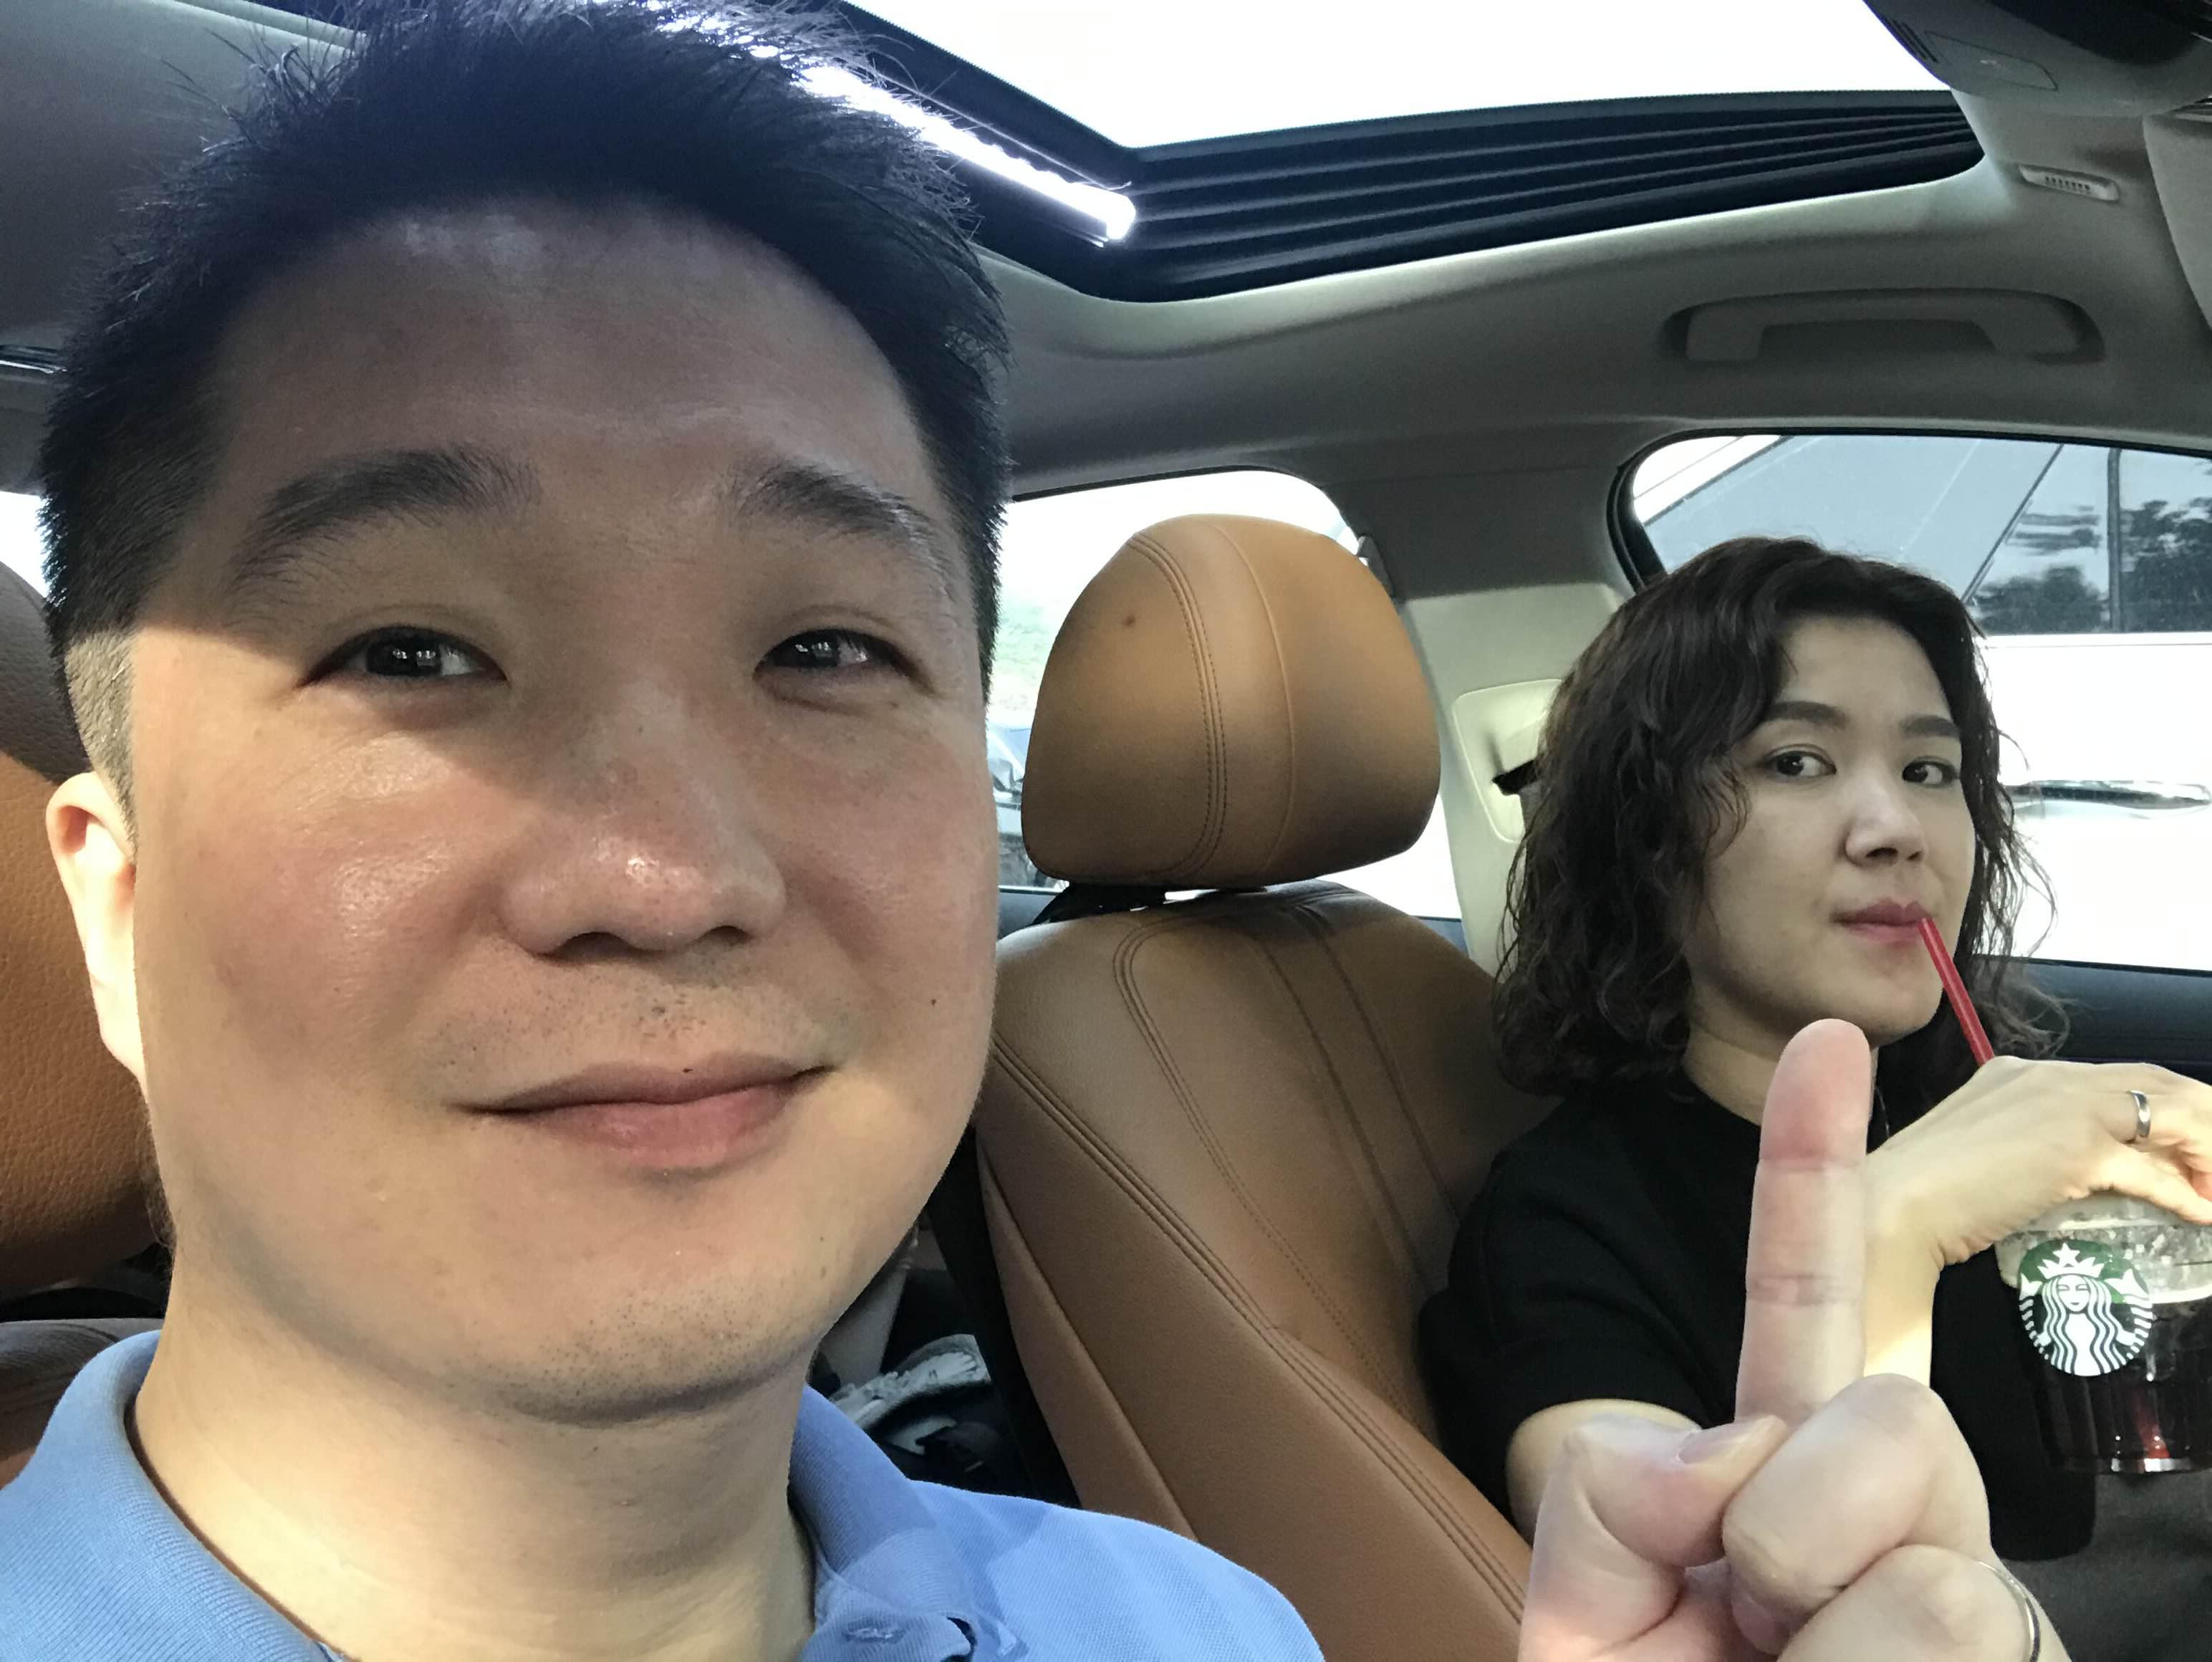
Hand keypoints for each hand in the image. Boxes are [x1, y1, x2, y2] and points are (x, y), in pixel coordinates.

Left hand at [1519, 1021, 2060, 1661]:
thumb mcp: (1580, 1619)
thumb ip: (1611, 1502)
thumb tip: (1727, 1455)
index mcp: (1772, 1470)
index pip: (1797, 1294)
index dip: (1808, 1162)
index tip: (1825, 1029)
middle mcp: (1891, 1510)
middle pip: (1889, 1414)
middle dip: (1789, 1522)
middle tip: (1742, 1626)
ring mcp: (1971, 1595)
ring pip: (1924, 1538)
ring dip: (1816, 1633)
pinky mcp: (2014, 1656)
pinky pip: (1940, 1620)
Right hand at [1869, 1057, 2211, 1275]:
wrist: (1893, 1207)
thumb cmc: (1922, 1190)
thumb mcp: (1982, 1153)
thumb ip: (2029, 1149)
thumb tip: (2071, 1176)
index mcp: (2020, 1072)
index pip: (2117, 1078)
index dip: (2166, 1108)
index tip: (2188, 1146)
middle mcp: (2048, 1076)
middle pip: (2157, 1084)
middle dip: (2203, 1121)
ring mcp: (2064, 1108)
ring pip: (2168, 1114)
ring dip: (2207, 1152)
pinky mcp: (2077, 1151)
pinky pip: (2152, 1171)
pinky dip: (2184, 1193)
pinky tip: (2200, 1214)